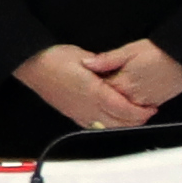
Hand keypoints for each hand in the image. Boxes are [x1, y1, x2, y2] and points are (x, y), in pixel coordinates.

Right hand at [15, 42, 155, 131]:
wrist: (31, 65)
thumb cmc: (53, 58)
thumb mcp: (82, 55)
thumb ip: (102, 64)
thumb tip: (116, 69)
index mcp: (93, 91)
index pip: (123, 108)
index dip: (139, 111)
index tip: (150, 108)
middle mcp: (87, 107)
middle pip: (117, 122)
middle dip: (135, 120)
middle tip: (147, 113)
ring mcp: (78, 112)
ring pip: (106, 127)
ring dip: (122, 124)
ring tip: (133, 118)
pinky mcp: (71, 113)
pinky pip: (93, 126)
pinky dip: (107, 126)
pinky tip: (112, 121)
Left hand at [93, 38, 181, 115]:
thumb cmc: (159, 53)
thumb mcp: (130, 50)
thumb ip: (107, 59)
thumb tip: (87, 63)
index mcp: (122, 83)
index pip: (98, 90)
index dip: (90, 85)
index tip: (84, 79)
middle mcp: (130, 98)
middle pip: (107, 102)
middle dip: (99, 96)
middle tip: (93, 86)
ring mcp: (141, 104)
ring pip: (119, 109)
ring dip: (112, 102)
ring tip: (108, 92)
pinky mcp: (149, 106)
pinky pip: (132, 112)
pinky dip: (125, 107)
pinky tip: (123, 97)